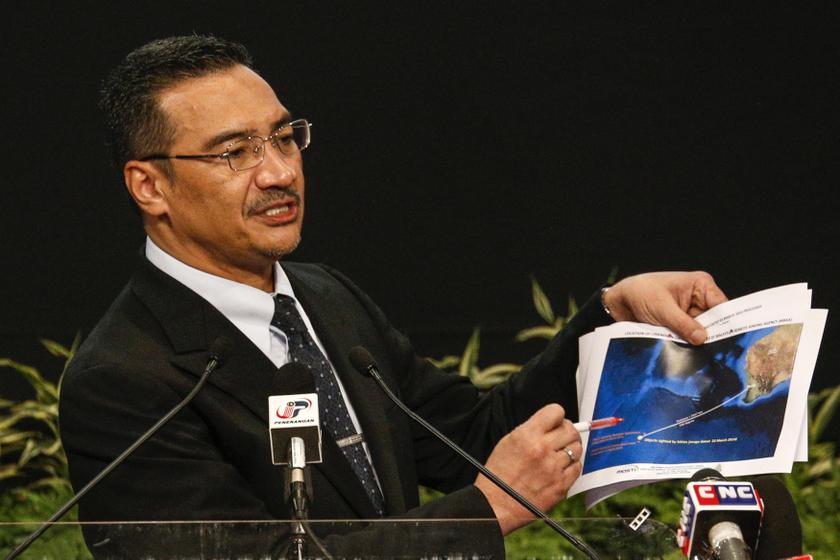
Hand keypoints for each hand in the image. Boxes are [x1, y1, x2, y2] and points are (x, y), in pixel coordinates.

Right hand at [474, 404, 581, 534]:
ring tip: (559, 454)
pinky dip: (571, 467)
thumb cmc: (498, 475)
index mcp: (527, 436)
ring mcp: (553, 468)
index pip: (555, 412)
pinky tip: (559, 469)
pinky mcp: (561, 486)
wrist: (496, 504)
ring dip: (570, 449)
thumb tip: (551, 424)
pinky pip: (577, 468)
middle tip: (560, 437)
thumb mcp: (508, 442)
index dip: (556, 416)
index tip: (555, 421)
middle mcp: (542, 449)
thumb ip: (531, 430)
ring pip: (577, 448)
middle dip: (566, 431)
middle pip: (571, 430)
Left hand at [603, 271, 727, 344]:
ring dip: (695, 343)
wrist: (619, 301)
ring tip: (696, 355)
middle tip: (713, 354)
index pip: (722, 306)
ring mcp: (689, 314)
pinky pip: (688, 338)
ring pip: (701, 333)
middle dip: (710, 337)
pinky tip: (685, 354)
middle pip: (714, 323)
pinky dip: (685, 345)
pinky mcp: (680, 326)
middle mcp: (699, 299)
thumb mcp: (662, 308)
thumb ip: (683, 324)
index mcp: (700, 285)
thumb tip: (702, 338)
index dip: (727, 324)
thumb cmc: (640, 292)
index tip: (730, 342)